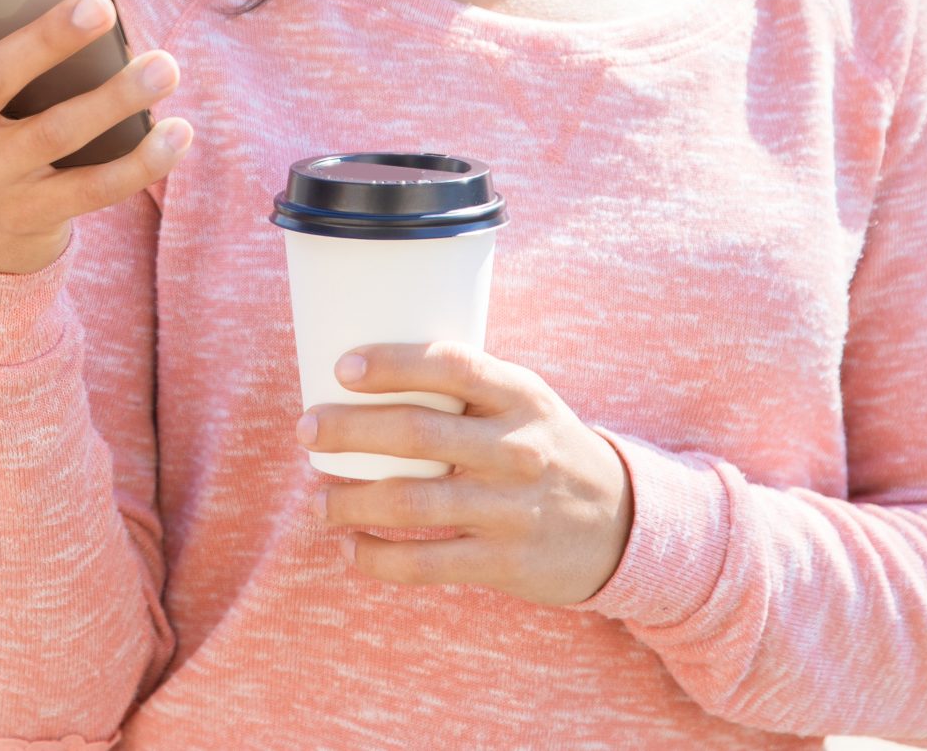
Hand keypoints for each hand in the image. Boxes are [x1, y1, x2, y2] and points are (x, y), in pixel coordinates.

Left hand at [298, 342, 633, 606]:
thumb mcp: (525, 401)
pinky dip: (377, 557)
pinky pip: (425, 562)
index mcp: (521, 395)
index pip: (451, 366)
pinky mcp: (503, 561)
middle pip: (415, 434)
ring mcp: (510, 508)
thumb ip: (466, 385)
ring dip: (350, 500)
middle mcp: (518, 449)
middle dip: (347, 431)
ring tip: (320, 500)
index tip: (342, 367)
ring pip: (410, 502)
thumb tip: (365, 370)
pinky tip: (351, 549)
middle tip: (306, 431)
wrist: (620, 524)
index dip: (392, 363)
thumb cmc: (545, 447)